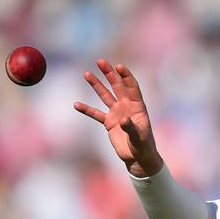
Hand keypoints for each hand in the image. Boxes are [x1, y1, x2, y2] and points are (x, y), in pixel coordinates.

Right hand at [74, 59, 163, 176]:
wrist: (137, 157)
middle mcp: (127, 107)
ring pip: (105, 96)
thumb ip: (131, 128)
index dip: (126, 76)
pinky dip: (86, 109)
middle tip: (100, 61)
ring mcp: (117, 113)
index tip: (118, 66)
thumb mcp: (139, 137)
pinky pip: (95, 114)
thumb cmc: (143, 146)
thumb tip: (122, 120)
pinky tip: (76, 104)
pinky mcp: (109, 123)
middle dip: (109, 74)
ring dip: (97, 85)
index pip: (132, 87)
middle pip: (117, 86)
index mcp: (137, 107)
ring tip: (87, 74)